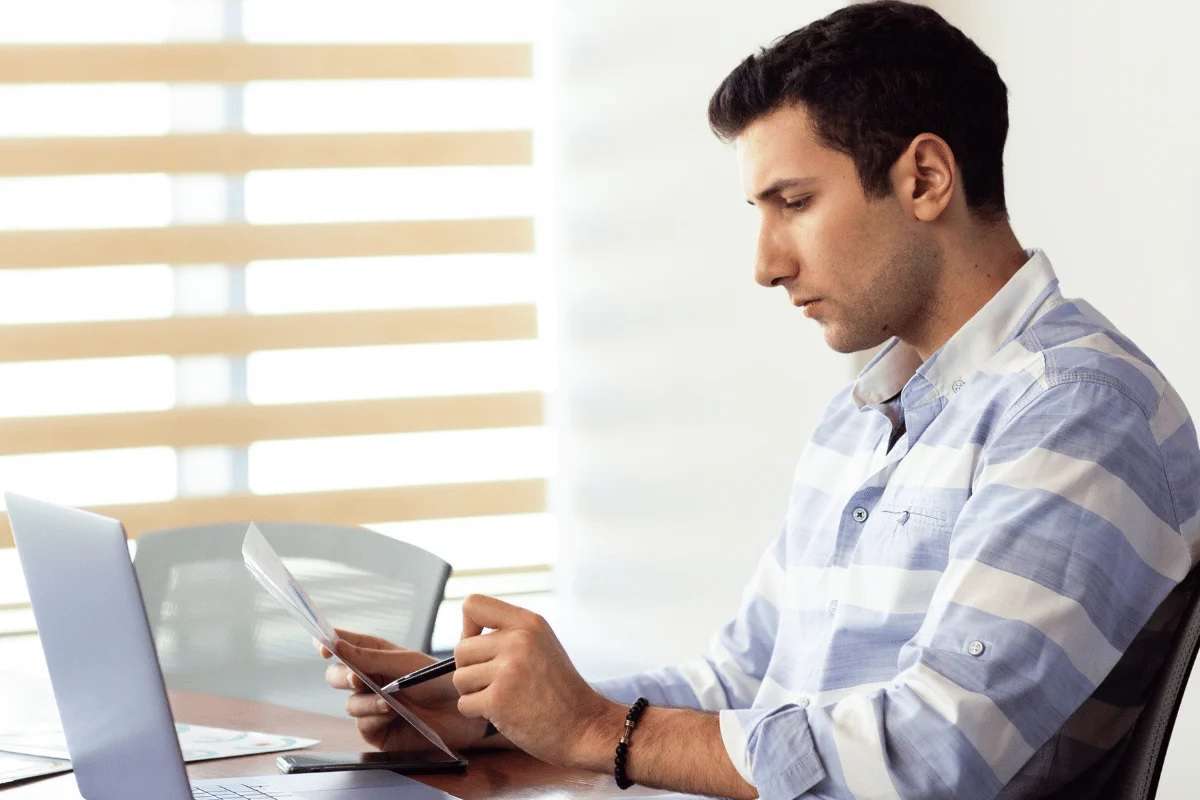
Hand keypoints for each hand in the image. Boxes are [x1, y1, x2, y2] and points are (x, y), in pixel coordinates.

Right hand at [317, 628, 494, 751]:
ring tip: (388, 701)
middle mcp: (372, 681)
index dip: (329, 644)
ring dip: (366, 701)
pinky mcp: (380, 731)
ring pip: (350, 704)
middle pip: (337, 677)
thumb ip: (370, 657)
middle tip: (355, 678)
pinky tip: (391, 713)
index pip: (345, 646)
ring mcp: (373, 707)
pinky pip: (363, 725)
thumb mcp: (406, 664)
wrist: (465, 710)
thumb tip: (336, 646)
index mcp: (377, 656)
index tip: (322, 645)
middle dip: (342, 677)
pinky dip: (373, 717)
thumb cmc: (440, 680)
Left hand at [452, 595, 622, 769]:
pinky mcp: (499, 700)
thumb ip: (509, 634)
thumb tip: (465, 638)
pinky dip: (478, 713)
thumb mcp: (542, 644)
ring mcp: (508, 670)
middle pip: (461, 649)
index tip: (481, 647)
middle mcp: (517, 641)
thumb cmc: (560, 689)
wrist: (585, 726)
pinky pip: (464, 704)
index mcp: (528, 623)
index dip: (468, 628)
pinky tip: (504, 713)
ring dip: (475, 694)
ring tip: (504, 698)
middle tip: (496, 683)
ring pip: (459, 678)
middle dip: (472, 670)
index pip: (473, 605)